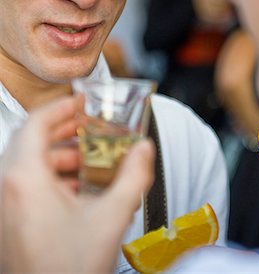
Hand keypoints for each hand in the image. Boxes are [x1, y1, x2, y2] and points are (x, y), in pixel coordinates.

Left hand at [1, 96, 154, 273]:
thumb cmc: (68, 270)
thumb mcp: (110, 218)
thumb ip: (133, 178)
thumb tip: (144, 150)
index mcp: (24, 180)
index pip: (35, 123)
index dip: (59, 107)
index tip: (78, 102)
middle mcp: (7, 189)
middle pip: (29, 140)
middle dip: (60, 129)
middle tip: (84, 125)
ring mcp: (5, 206)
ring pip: (26, 163)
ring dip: (55, 154)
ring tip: (86, 157)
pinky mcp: (8, 221)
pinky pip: (24, 184)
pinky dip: (48, 176)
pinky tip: (74, 188)